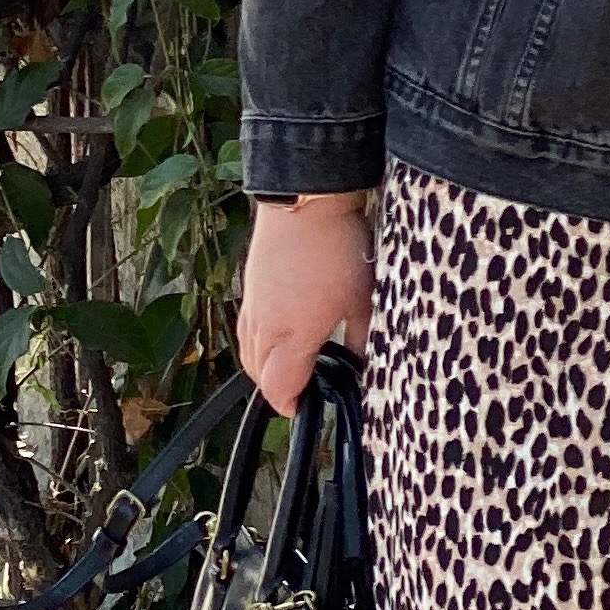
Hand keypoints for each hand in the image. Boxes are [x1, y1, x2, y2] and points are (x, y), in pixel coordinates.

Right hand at [237, 190, 375, 412]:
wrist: (306, 201)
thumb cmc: (337, 249)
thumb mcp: (363, 300)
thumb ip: (359, 339)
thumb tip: (360, 364)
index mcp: (293, 337)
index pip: (278, 389)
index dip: (290, 406)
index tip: (305, 408)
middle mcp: (265, 327)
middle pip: (258, 375)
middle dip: (277, 389)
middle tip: (304, 388)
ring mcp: (252, 306)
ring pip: (248, 352)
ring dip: (265, 366)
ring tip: (292, 363)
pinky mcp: (249, 288)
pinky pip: (246, 329)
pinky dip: (259, 342)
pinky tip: (280, 332)